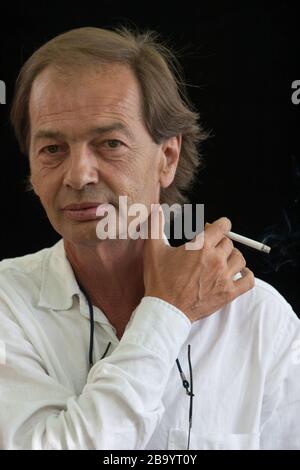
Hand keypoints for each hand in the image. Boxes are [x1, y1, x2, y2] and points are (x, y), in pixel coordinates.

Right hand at [142, 205, 254, 322]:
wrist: (165, 310)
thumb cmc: (160, 280)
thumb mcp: (153, 250)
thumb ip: (155, 226)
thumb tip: (156, 209)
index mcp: (201, 246)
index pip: (223, 226)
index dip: (220, 225)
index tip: (215, 229)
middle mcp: (216, 259)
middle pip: (229, 243)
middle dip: (220, 243)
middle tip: (210, 249)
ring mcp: (224, 277)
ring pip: (239, 258)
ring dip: (232, 257)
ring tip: (221, 261)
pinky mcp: (229, 293)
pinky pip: (248, 280)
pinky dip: (246, 275)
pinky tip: (238, 273)